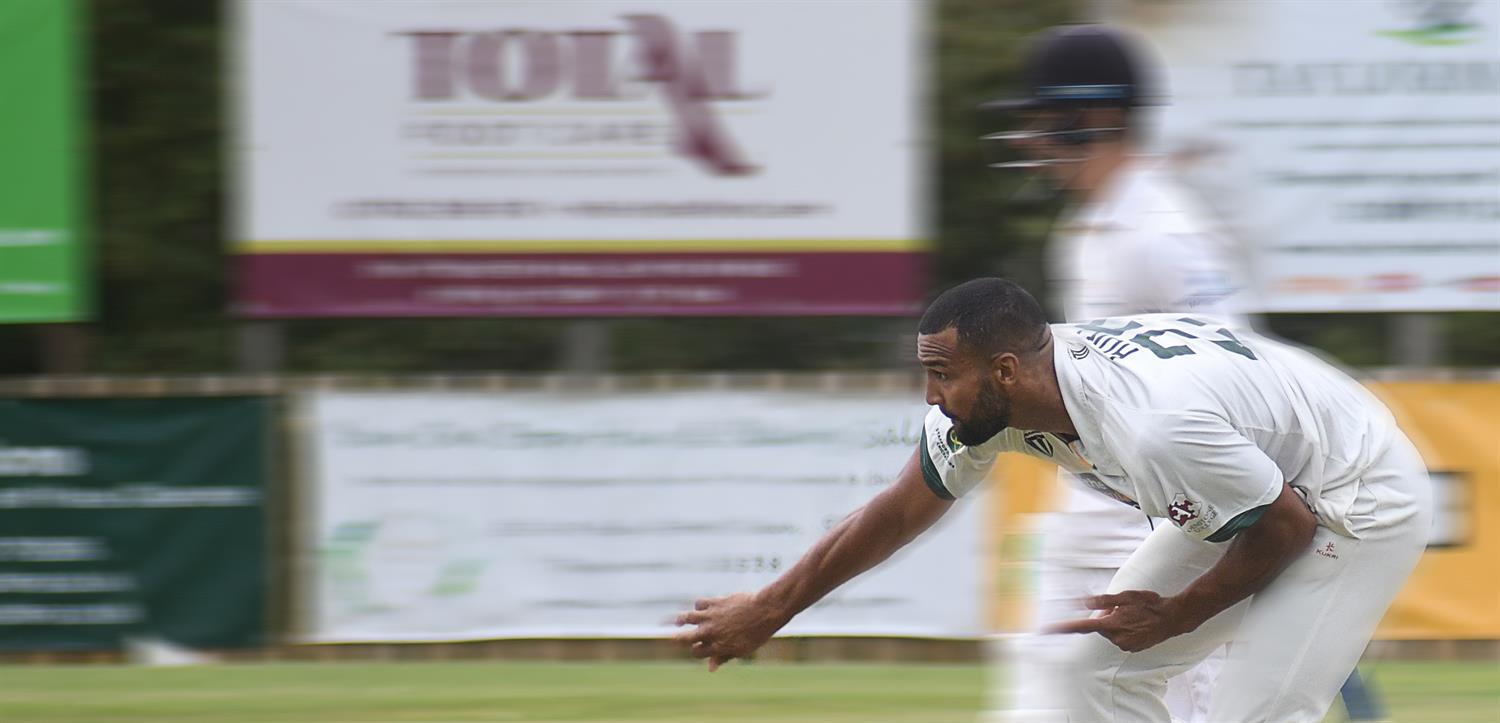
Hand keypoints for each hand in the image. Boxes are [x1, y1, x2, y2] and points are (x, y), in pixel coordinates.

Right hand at [672, 592, 786, 670]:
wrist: (765, 611)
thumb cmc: (756, 633)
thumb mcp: (742, 650)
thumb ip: (724, 657)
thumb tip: (710, 668)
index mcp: (717, 646)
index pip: (696, 652)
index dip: (696, 651)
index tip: (699, 649)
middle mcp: (710, 632)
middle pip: (685, 637)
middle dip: (677, 639)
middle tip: (673, 639)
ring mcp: (711, 617)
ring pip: (686, 617)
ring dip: (679, 620)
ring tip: (677, 622)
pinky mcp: (715, 602)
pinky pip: (699, 603)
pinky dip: (698, 606)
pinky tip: (700, 608)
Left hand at [1046, 590, 1190, 651]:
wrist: (1173, 618)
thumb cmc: (1149, 604)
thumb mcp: (1124, 597)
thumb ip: (1102, 601)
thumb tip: (1082, 603)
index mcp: (1111, 625)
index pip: (1081, 627)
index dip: (1063, 628)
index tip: (1047, 630)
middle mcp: (1116, 639)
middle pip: (1101, 627)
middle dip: (1107, 617)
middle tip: (1122, 607)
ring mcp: (1126, 646)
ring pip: (1112, 632)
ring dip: (1117, 623)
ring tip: (1135, 615)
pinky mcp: (1134, 649)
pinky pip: (1123, 638)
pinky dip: (1126, 630)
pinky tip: (1139, 623)